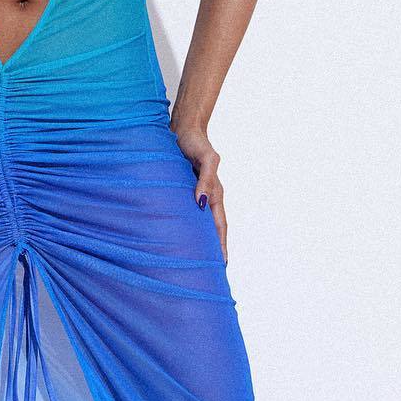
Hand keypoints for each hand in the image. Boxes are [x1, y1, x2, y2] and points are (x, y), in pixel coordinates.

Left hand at [172, 119, 226, 262]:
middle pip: (212, 230)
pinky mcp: (182, 191)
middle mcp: (206, 197)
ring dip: (200, 242)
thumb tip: (202, 203)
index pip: (220, 225)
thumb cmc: (193, 141)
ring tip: (196, 263)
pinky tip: (178, 238)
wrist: (182, 127)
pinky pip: (186, 215)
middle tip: (209, 273)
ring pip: (199, 225)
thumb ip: (206, 178)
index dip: (221, 245)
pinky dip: (186, 229)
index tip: (222, 266)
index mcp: (215, 192)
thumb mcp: (205, 157)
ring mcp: (194, 195)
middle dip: (213, 250)